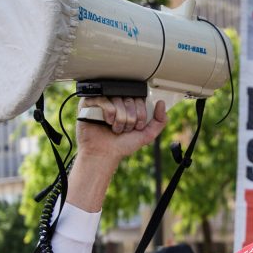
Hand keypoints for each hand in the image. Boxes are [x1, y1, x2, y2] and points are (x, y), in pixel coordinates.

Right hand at [67, 97, 166, 211]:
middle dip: (130, 119)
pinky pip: (104, 99)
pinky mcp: (90, 102)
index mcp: (130, 105)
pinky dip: (108, 113)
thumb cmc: (122, 145)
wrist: (104, 154)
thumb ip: (159, 121)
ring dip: (119, 119)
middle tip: (124, 129)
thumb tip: (161, 103)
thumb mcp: (147, 134)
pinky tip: (106, 121)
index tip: (136, 126)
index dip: (141, 114)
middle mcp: (117, 100)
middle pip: (130, 98)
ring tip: (114, 127)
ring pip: (117, 99)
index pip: (140, 99)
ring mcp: (104, 100)